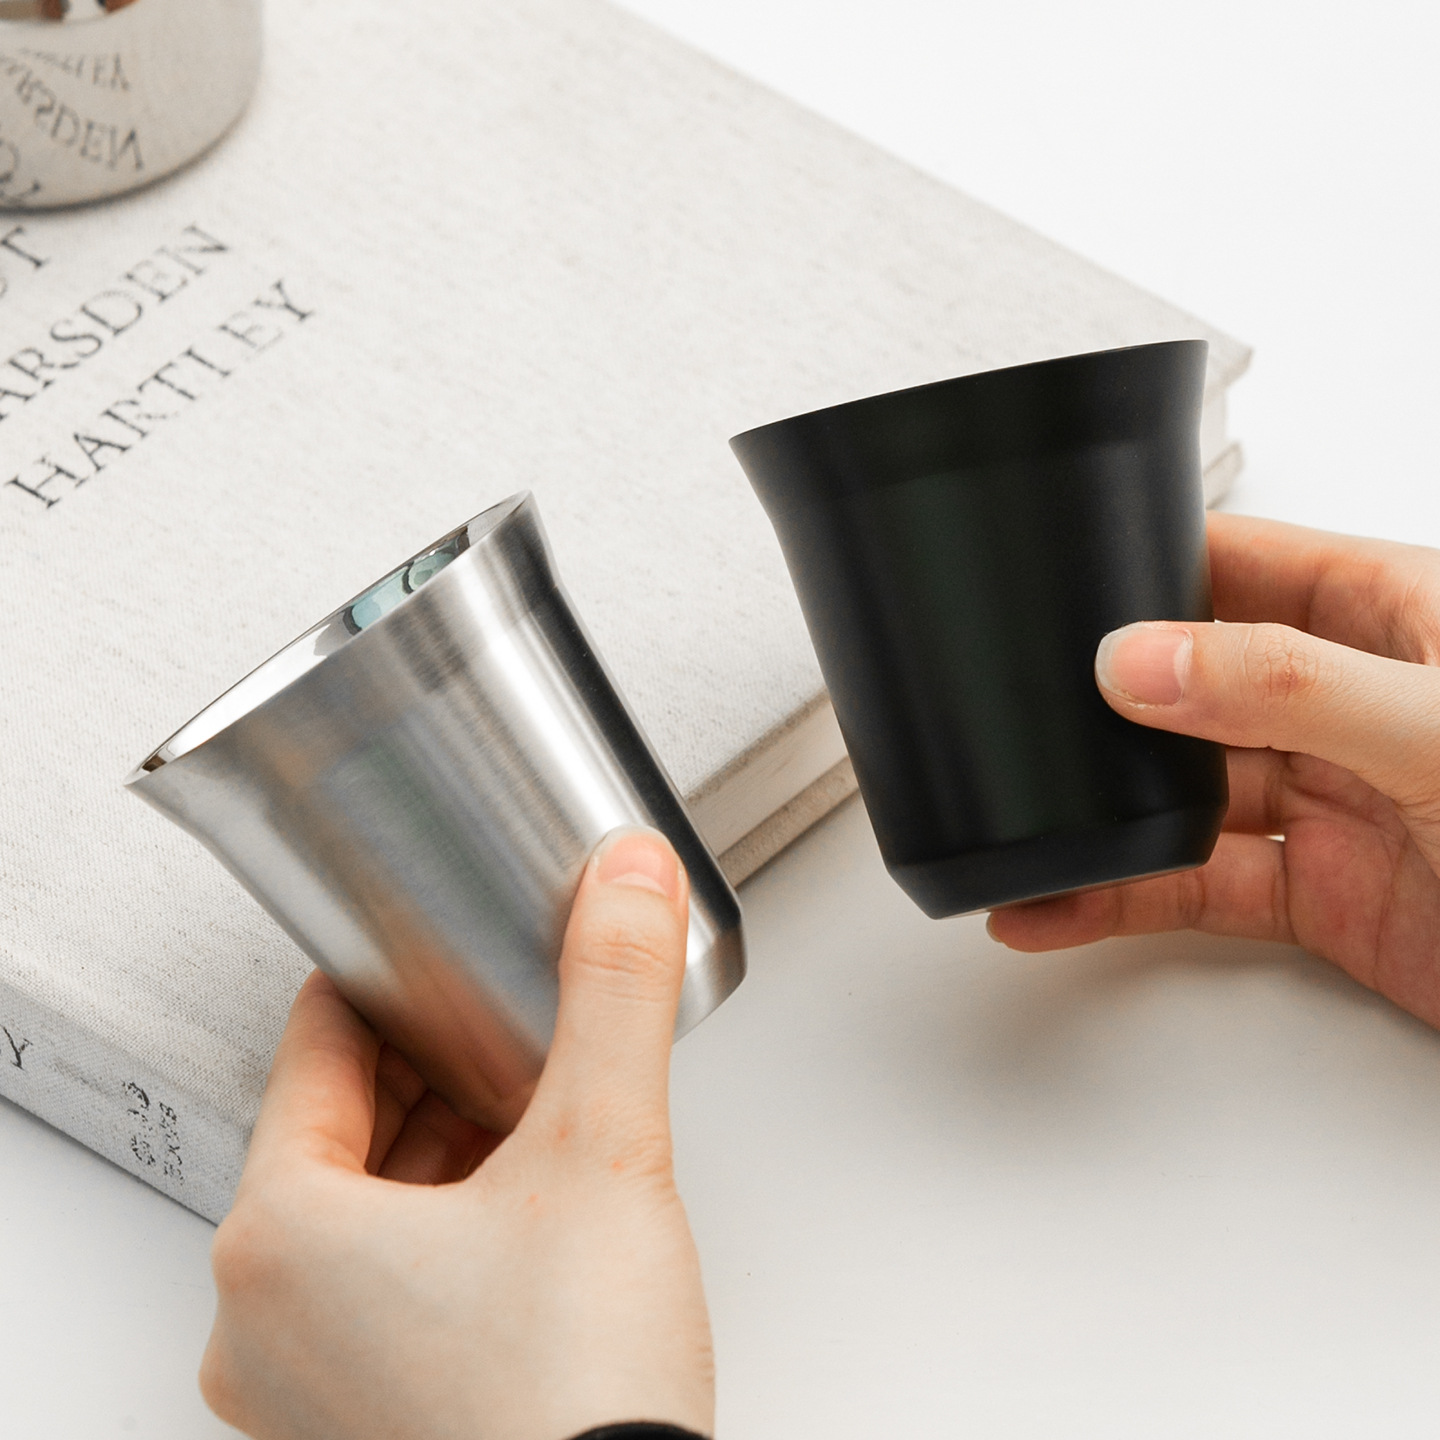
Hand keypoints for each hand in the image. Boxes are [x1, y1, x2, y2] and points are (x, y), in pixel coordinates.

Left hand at [200, 829, 714, 1439]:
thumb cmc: (568, 1404)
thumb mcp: (603, 1154)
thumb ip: (615, 995)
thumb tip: (628, 883)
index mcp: (280, 1233)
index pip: (316, 1043)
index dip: (389, 982)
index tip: (438, 954)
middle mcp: (263, 1318)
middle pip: (338, 1125)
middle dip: (429, 1066)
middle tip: (503, 1028)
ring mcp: (304, 1385)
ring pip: (360, 1209)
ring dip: (439, 1150)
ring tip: (525, 1113)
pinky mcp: (358, 1425)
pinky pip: (378, 1288)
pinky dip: (439, 1232)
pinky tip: (518, 1219)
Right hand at [989, 513, 1439, 1026]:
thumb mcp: (1435, 727)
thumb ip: (1284, 684)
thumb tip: (1138, 658)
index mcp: (1395, 619)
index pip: (1246, 562)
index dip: (1150, 566)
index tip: (1056, 584)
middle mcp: (1350, 703)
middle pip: (1194, 683)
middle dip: (1103, 701)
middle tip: (1008, 713)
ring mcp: (1330, 800)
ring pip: (1182, 793)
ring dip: (1097, 813)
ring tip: (1015, 825)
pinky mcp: (1317, 895)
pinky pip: (1194, 886)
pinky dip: (1119, 898)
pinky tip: (1055, 904)